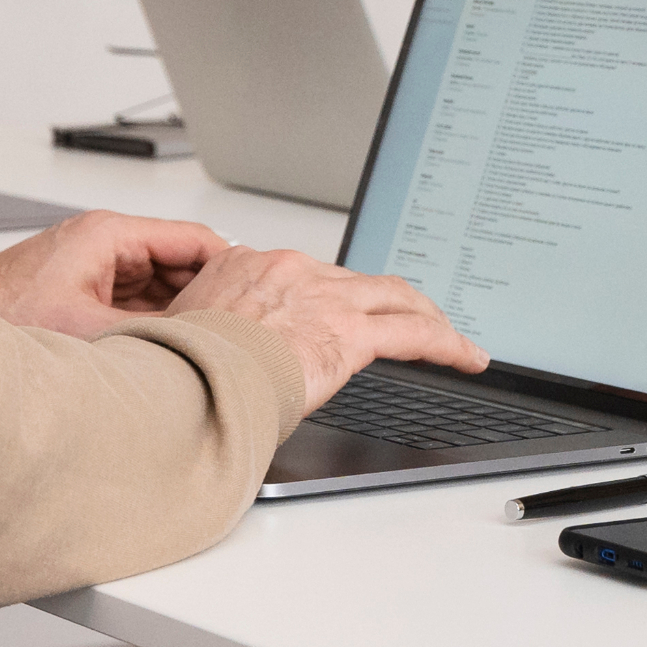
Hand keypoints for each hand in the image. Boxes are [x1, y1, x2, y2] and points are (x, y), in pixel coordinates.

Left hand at [0, 213, 228, 341]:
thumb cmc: (3, 311)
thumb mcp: (88, 329)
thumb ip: (147, 335)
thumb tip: (192, 351)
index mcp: (111, 235)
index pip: (195, 239)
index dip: (232, 268)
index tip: (257, 295)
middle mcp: (106, 244)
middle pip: (183, 263)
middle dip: (210, 295)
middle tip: (240, 329)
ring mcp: (98, 267)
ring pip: (162, 286)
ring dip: (183, 312)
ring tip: (210, 343)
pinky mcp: (87, 290)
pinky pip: (139, 301)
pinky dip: (157, 322)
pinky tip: (169, 349)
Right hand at [161, 244, 486, 410]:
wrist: (185, 379)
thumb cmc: (179, 372)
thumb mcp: (190, 340)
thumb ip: (215, 337)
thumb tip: (222, 364)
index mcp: (245, 267)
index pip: (304, 275)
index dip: (331, 293)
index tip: (339, 309)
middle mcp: (289, 269)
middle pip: (355, 281)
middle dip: (386, 301)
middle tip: (411, 318)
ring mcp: (323, 295)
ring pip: (394, 297)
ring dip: (426, 316)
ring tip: (450, 338)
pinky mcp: (350, 331)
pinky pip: (416, 333)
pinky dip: (447, 344)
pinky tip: (467, 358)